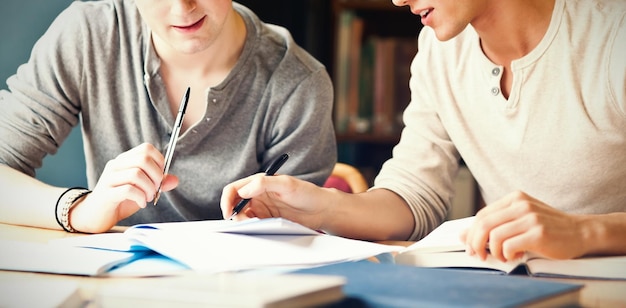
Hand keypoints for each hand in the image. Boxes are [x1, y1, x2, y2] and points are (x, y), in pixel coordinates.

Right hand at [70, 143, 178, 232]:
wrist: (95, 215)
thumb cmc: (119, 200)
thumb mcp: (142, 190)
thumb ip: (157, 184)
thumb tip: (175, 180)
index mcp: (125, 161)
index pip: (146, 148)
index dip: (159, 161)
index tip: (160, 176)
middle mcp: (116, 165)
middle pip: (143, 159)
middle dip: (156, 175)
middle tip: (156, 189)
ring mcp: (109, 178)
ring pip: (136, 173)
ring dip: (149, 188)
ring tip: (148, 197)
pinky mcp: (106, 193)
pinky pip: (128, 190)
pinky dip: (140, 197)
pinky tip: (141, 203)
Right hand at [220, 174, 329, 230]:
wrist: (322, 210)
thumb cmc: (307, 193)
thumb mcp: (287, 185)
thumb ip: (264, 184)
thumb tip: (243, 191)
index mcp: (258, 182)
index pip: (234, 189)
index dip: (227, 200)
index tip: (229, 213)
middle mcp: (257, 194)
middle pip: (234, 204)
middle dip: (233, 214)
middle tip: (243, 224)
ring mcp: (261, 208)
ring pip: (242, 216)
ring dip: (243, 222)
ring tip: (255, 226)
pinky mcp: (267, 220)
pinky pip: (252, 225)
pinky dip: (251, 228)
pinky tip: (260, 229)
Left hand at [460, 191, 586, 261]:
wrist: (581, 232)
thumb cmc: (549, 227)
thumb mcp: (521, 218)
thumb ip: (496, 223)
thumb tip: (464, 234)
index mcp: (514, 198)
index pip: (482, 215)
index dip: (472, 233)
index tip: (470, 246)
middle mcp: (521, 204)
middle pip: (484, 224)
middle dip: (475, 243)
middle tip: (479, 255)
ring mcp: (530, 218)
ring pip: (494, 235)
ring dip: (494, 251)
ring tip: (504, 256)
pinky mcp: (538, 233)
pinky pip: (509, 245)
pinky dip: (507, 254)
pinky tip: (516, 255)